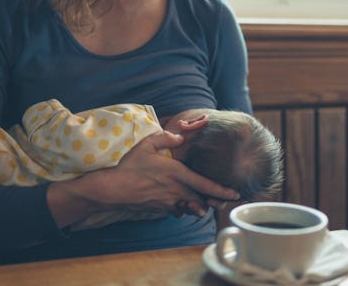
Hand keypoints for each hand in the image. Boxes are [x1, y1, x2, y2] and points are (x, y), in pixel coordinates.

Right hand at [47, 130, 239, 227]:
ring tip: (202, 204)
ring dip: (198, 206)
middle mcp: (175, 190)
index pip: (205, 184)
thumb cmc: (129, 165)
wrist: (112, 188)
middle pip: (202, 199)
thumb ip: (166, 137)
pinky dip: (181, 208)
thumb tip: (180, 136)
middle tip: (222, 201)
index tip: (235, 193)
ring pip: (191, 208)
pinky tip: (179, 203)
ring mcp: (168, 202)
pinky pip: (176, 211)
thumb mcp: (146, 144)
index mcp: (176, 173)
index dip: (222, 190)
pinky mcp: (159, 209)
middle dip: (213, 201)